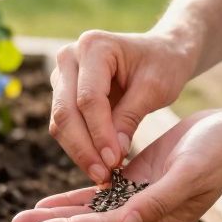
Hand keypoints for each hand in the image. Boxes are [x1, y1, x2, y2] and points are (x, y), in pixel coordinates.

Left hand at [12, 110, 221, 221]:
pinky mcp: (137, 185)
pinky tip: (50, 203)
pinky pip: (100, 198)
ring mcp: (141, 204)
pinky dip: (76, 201)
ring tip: (23, 220)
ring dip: (58, 216)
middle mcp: (147, 220)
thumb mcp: (187, 174)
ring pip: (91, 214)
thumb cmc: (215, 151)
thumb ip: (156, 201)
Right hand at [50, 30, 196, 184]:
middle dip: (83, 148)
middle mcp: (70, 56)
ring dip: (79, 151)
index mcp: (94, 46)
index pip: (88, 98)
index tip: (115, 161)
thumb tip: (111, 156)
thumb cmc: (162, 65)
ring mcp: (62, 73)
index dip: (99, 133)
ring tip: (102, 174)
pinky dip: (79, 145)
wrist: (161, 52)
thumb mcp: (155, 88)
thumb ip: (130, 118)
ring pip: (60, 121)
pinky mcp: (62, 91)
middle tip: (103, 175)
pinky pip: (64, 124)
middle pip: (65, 111)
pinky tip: (98, 163)